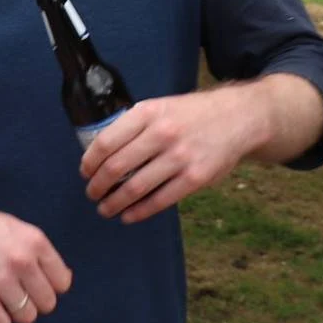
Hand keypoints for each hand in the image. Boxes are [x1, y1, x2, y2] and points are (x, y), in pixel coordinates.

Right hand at [0, 190, 72, 322]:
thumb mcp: (13, 228)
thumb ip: (36, 251)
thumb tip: (62, 280)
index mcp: (35, 241)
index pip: (62, 281)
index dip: (50, 287)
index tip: (35, 286)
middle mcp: (23, 260)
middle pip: (48, 303)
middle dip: (33, 303)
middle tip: (15, 294)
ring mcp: (1, 280)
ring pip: (27, 317)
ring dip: (14, 313)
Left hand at [78, 89, 261, 224]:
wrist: (237, 118)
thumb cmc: (193, 114)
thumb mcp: (161, 107)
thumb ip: (136, 125)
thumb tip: (104, 152)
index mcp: (148, 113)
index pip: (106, 141)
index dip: (90, 162)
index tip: (85, 172)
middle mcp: (162, 134)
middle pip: (116, 167)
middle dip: (98, 186)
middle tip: (92, 193)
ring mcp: (179, 157)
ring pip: (135, 187)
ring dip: (114, 203)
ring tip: (106, 209)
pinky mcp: (195, 178)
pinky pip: (159, 201)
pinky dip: (139, 212)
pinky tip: (128, 215)